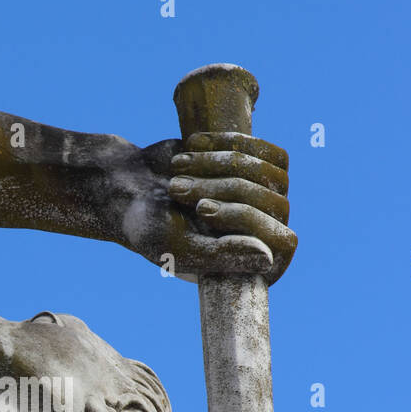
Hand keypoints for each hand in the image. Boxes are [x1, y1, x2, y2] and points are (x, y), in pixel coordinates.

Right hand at [143, 132, 295, 282]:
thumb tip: (269, 257)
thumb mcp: (178, 246)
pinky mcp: (253, 167)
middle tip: (176, 190)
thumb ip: (222, 255)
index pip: (284, 242)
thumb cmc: (148, 226)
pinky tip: (192, 147)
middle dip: (222, 189)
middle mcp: (258, 236)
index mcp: (245, 267)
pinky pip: (263, 149)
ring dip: (220, 165)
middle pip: (275, 203)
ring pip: (269, 173)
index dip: (248, 221)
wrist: (126, 187)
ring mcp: (259, 200)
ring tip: (178, 170)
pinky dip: (225, 144)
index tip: (201, 211)